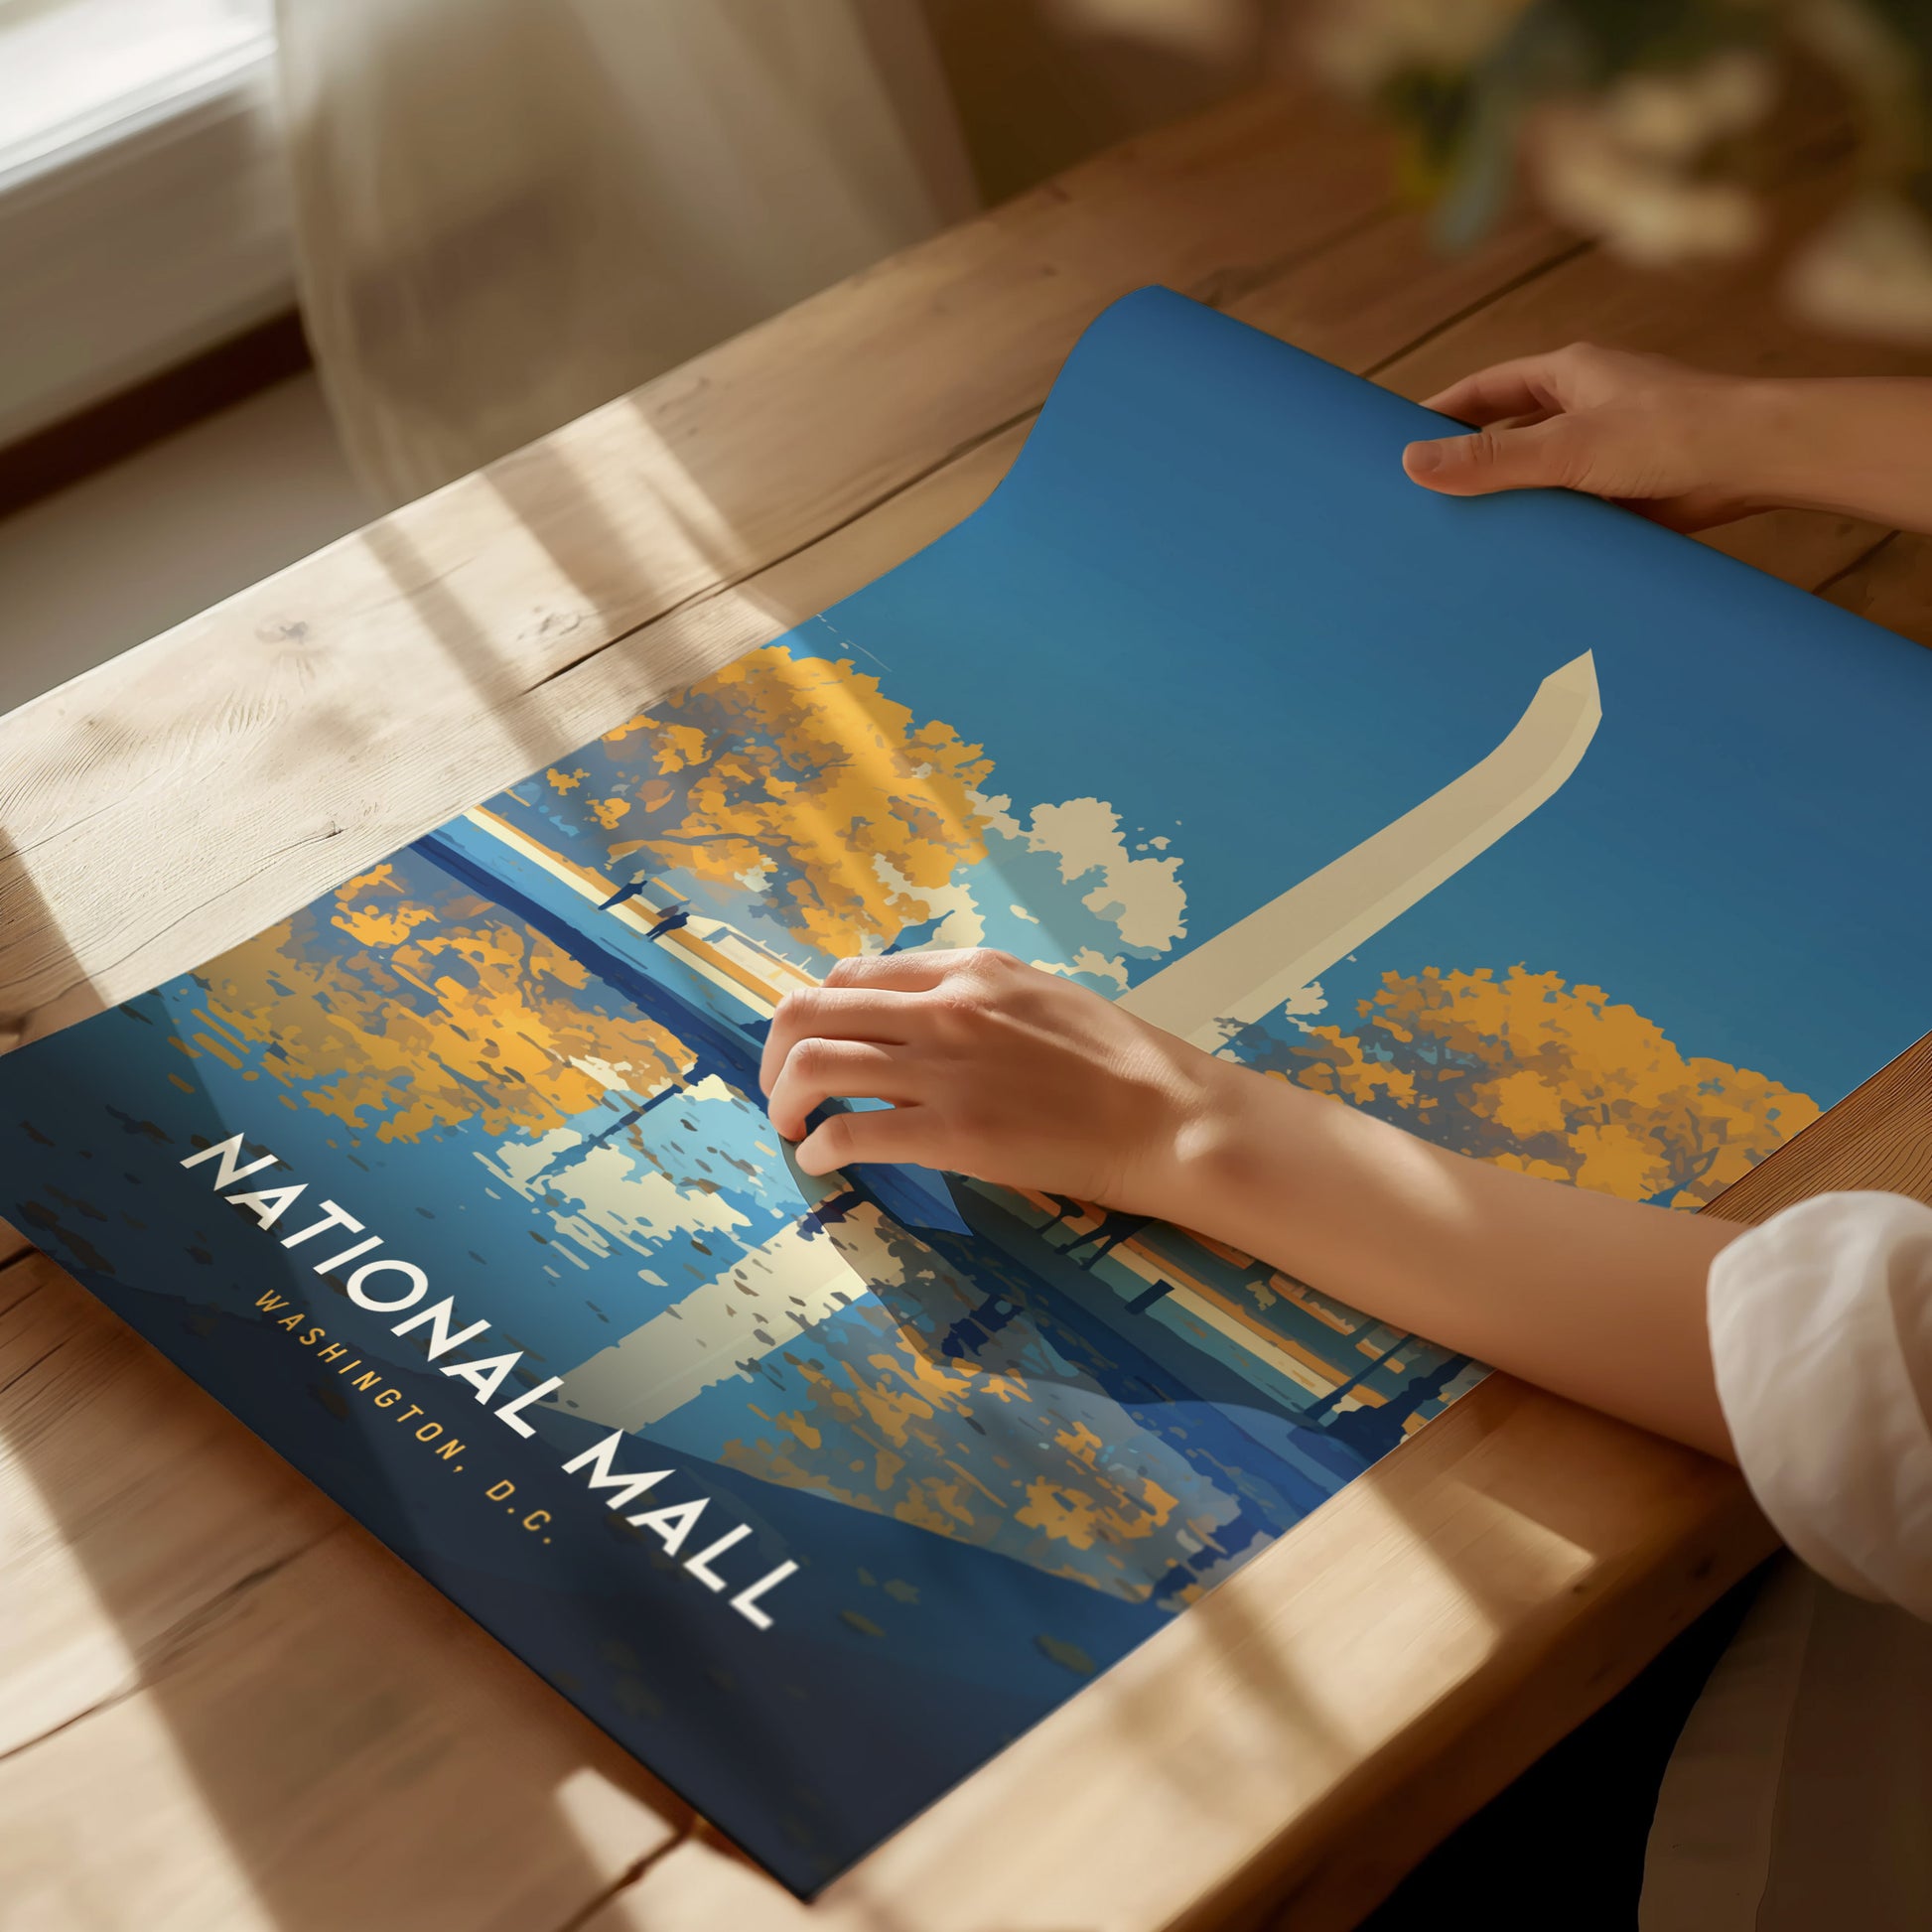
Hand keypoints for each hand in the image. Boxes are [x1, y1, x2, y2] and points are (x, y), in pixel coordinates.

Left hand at [757, 948, 1227, 1212]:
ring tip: (792, 1127)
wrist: (1168, 1115)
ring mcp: (945, 1070)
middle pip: (811, 1010)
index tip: (815, 1044)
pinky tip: (822, 1161)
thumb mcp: (1040, 996)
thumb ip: (973, 996)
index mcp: (967, 970)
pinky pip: (850, 1131)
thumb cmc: (1117, 1062)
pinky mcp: (952, 1133)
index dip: (819, 1011)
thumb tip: (912, 1014)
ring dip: (785, 1099)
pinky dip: (819, 1147)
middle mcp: (944, 1008)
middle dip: (776, 1053)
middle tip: (782, 1090)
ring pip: (814, 1063)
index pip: (853, 974)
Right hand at [1402, 342, 1767, 530]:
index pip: (1485, 390)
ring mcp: (1607, 451)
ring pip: (1539, 477)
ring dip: (1509, 503)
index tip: (1398, 442)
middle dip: (1470, 464)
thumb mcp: (1567, 446)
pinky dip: (1546, 530)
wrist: (1759, 462)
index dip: (1440, 413)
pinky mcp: (1627, 493)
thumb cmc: (1674, 432)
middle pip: (1508, 434)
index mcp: (1569, 375)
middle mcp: (1586, 408)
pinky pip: (1571, 511)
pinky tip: (1520, 559)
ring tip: (1460, 538)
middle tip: (1421, 498)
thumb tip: (1412, 463)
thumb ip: (1491, 459)